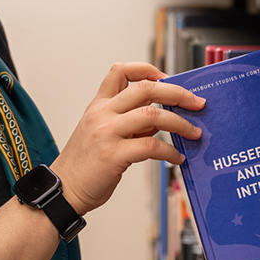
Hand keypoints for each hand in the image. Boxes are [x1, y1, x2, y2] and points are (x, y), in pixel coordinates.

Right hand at [50, 62, 204, 214]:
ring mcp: (107, 133)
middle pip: (146, 89)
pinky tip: (176, 158)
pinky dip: (169, 152)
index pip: (120, 71)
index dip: (147, 69)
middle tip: (196, 102)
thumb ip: (128, 122)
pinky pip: (151, 147)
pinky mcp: (113, 155)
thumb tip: (160, 118)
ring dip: (180, 123)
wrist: (63, 190)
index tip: (167, 78)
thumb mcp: (100, 133)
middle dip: (177, 93)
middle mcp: (102, 114)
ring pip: (153, 115)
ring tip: (194, 132)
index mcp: (98, 105)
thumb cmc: (84, 164)